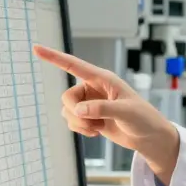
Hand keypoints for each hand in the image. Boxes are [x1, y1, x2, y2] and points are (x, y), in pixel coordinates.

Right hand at [33, 45, 179, 184]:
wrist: (148, 137)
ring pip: (67, 111)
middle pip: (66, 96)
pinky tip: (97, 132)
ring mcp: (90, 103)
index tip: (36, 48)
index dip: (54, 57)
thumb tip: (78, 110)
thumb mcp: (126, 112)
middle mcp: (94, 89)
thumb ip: (102, 108)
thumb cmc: (143, 119)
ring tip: (98, 128)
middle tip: (91, 122)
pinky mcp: (90, 117)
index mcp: (103, 79)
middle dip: (74, 112)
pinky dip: (81, 130)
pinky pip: (72, 122)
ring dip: (79, 124)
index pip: (74, 65)